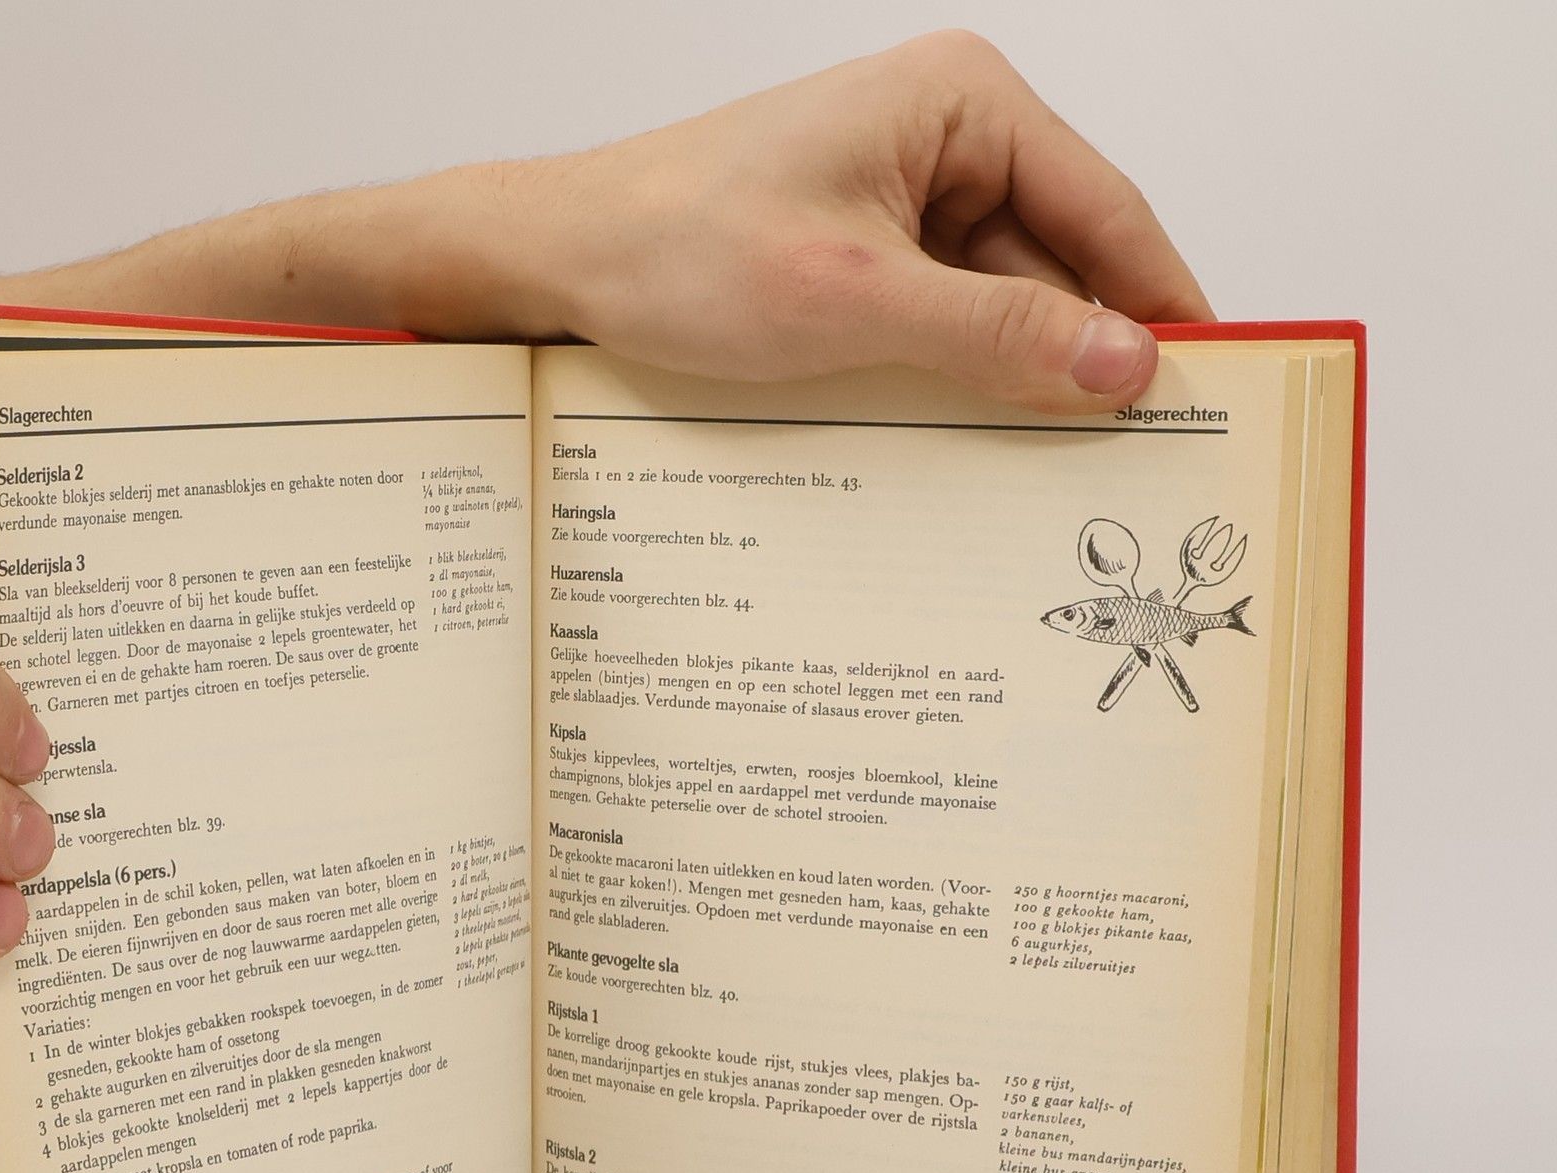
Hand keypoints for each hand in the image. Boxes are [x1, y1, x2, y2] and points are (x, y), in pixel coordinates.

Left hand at [484, 33, 1211, 409]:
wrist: (563, 261)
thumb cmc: (680, 246)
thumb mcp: (855, 300)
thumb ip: (997, 333)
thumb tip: (1123, 362)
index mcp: (962, 105)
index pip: (1105, 208)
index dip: (1160, 300)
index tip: (1211, 383)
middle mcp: (945, 139)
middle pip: (1059, 260)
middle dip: (1084, 353)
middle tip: (1135, 458)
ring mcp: (903, 199)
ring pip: (1001, 302)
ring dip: (1015, 377)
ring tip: (1050, 466)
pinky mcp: (866, 252)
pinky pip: (944, 320)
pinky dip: (958, 377)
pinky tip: (970, 440)